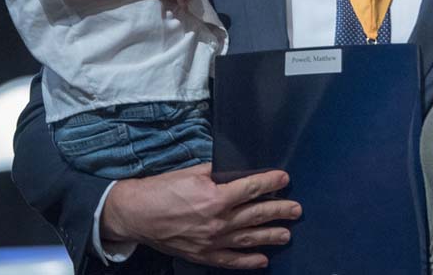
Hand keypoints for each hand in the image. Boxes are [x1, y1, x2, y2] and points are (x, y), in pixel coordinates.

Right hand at [101, 163, 300, 269]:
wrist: (136, 214)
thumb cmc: (162, 189)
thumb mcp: (192, 172)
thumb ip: (218, 172)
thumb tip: (238, 170)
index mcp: (215, 197)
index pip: (251, 188)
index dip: (270, 182)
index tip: (284, 178)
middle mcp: (217, 222)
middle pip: (256, 215)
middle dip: (279, 210)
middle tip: (296, 209)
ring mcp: (211, 242)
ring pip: (248, 239)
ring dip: (270, 236)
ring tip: (287, 234)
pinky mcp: (203, 255)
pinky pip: (230, 260)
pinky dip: (248, 261)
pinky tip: (263, 260)